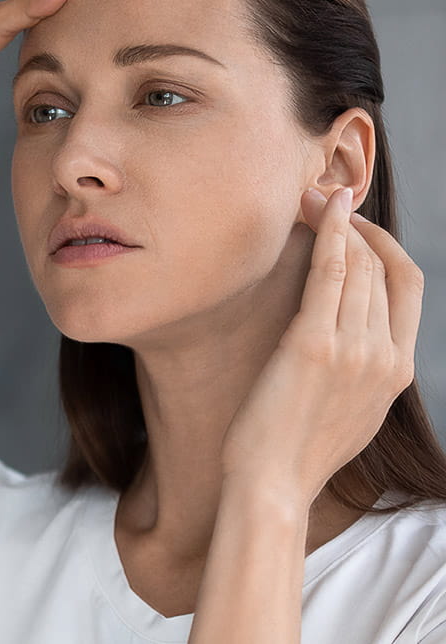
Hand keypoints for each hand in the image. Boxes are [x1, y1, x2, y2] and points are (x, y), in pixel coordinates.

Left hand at [221, 186, 426, 505]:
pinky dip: (329, 232)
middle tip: (322, 196)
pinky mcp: (316, 343)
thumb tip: (351, 339)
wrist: (272, 483)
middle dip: (355, 225)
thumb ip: (359, 370)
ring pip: (358, 264)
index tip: (354, 225)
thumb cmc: (294, 448)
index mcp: (398, 370)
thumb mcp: (347, 409)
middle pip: (382, 267)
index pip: (407, 286)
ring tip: (307, 196)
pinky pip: (331, 273)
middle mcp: (386, 356)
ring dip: (336, 222)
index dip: (384, 246)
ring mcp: (355, 349)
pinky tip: (318, 207)